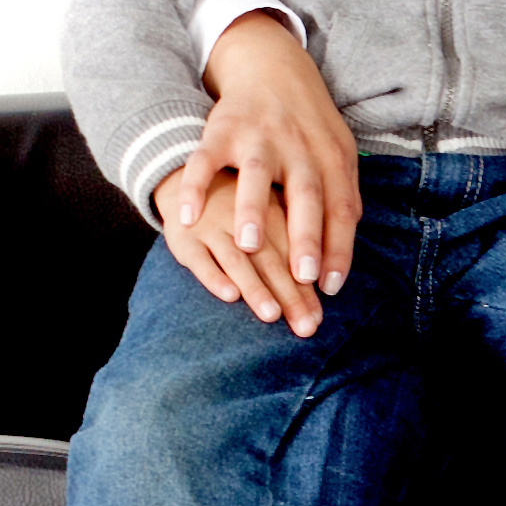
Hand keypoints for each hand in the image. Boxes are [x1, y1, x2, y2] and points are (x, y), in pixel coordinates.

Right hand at [155, 160, 323, 328]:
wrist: (186, 178)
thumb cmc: (240, 204)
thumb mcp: (267, 208)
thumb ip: (291, 240)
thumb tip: (321, 282)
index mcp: (271, 211)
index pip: (292, 253)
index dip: (305, 284)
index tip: (318, 316)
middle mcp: (242, 219)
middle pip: (269, 260)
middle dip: (289, 295)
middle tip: (305, 327)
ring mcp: (211, 228)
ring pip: (236, 259)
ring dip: (254, 288)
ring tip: (272, 315)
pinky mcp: (183, 239)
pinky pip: (198, 259)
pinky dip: (213, 277)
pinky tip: (229, 295)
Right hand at [188, 14, 360, 324]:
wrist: (272, 69)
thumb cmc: (308, 129)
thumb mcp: (336, 155)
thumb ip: (342, 200)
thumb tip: (341, 259)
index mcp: (330, 159)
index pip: (340, 208)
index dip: (337, 247)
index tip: (329, 287)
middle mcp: (298, 148)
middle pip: (306, 194)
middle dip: (305, 235)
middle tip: (301, 276)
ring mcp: (259, 137)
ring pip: (256, 174)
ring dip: (253, 209)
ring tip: (248, 246)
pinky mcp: (222, 130)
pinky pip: (206, 159)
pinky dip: (195, 186)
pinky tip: (187, 217)